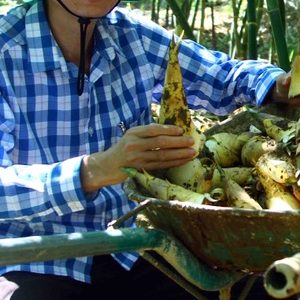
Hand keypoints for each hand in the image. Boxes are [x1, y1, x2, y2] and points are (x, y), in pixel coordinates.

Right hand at [80, 124, 197, 192]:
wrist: (107, 166)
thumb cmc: (124, 148)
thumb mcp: (131, 136)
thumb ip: (147, 133)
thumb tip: (172, 130)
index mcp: (133, 133)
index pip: (153, 129)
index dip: (168, 129)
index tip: (181, 130)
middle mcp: (134, 145)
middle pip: (160, 143)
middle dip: (178, 142)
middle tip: (192, 142)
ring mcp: (137, 159)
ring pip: (162, 156)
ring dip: (179, 154)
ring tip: (192, 153)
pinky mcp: (140, 170)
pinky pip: (160, 166)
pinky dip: (173, 163)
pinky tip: (183, 161)